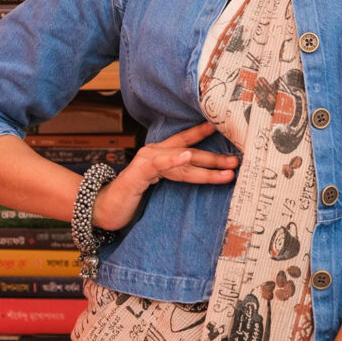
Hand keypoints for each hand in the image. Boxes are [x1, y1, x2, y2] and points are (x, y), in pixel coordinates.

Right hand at [91, 121, 239, 230]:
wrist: (103, 208)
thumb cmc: (130, 197)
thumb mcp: (156, 185)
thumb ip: (173, 176)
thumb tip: (199, 174)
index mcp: (159, 155)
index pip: (186, 142)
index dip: (205, 136)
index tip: (228, 132)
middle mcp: (153, 153)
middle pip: (190, 153)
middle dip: (215, 158)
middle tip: (237, 161)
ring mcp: (145, 161)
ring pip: (181, 161)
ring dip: (205, 163)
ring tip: (226, 166)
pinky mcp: (138, 173)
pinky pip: (159, 165)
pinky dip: (174, 160)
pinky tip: (187, 156)